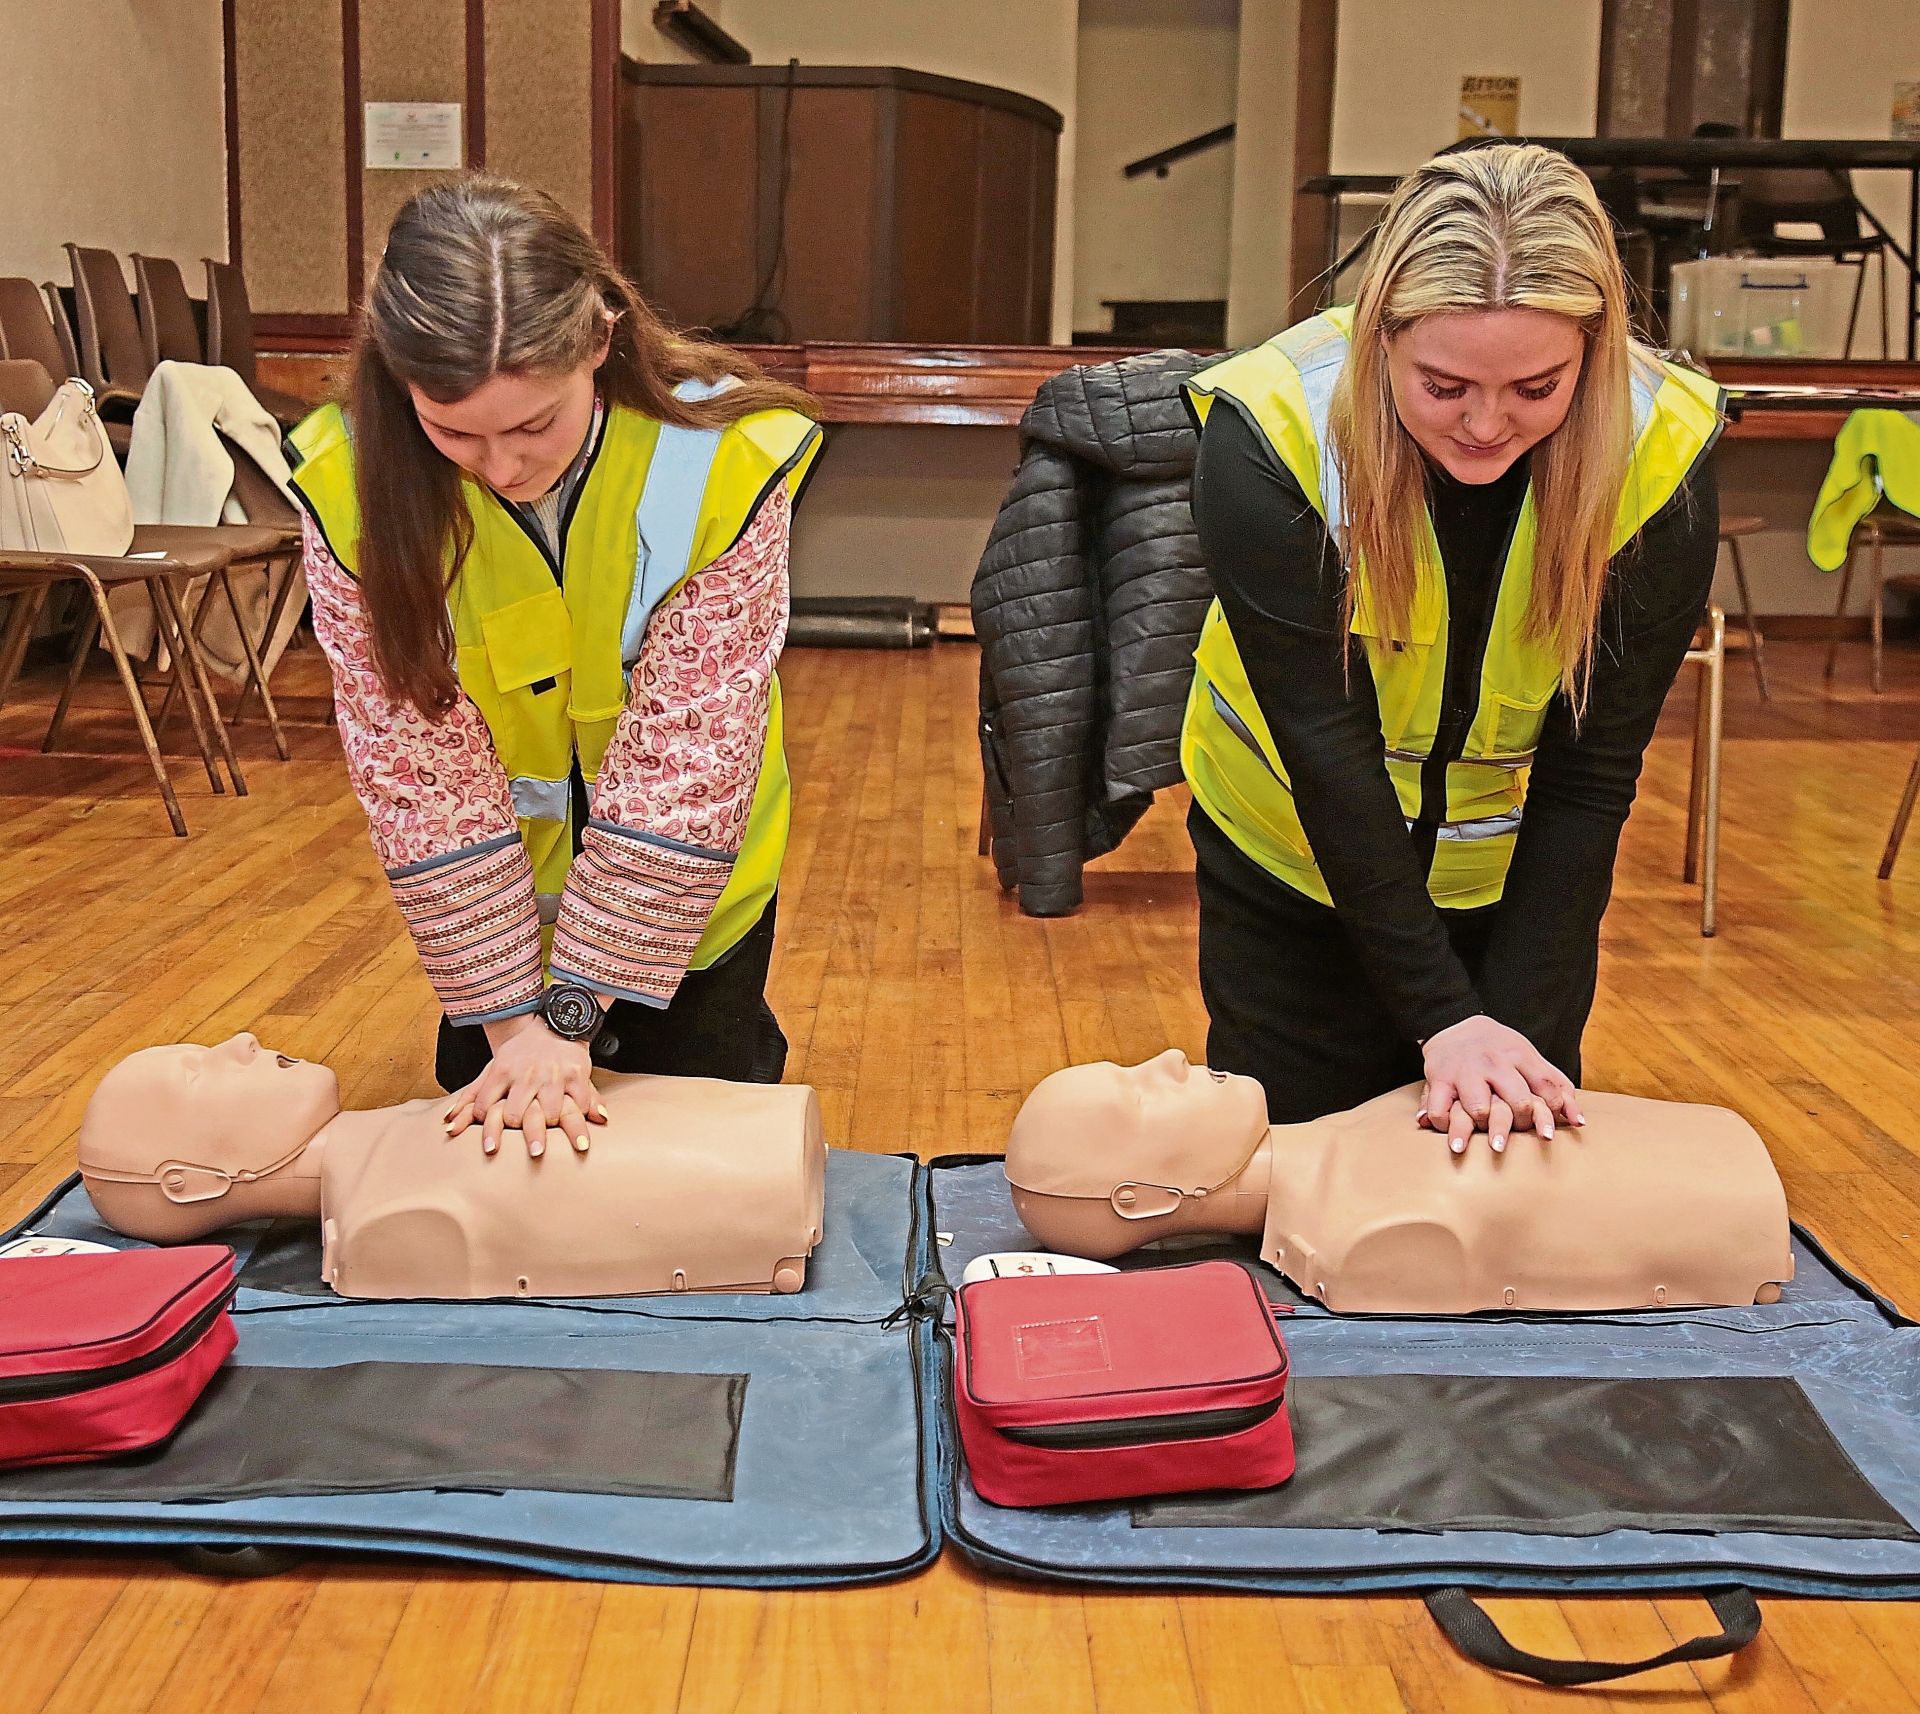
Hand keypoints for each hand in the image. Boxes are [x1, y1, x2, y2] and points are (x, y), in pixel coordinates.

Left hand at [441, 1013, 607, 1156]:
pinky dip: (579, 1118)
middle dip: (517, 1131)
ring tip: (549, 1134)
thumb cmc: (522, 1052)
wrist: (557, 1024)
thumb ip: (471, 1096)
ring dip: (549, 1128)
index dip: (487, 1127)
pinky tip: (576, 1124)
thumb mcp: (494, 1067)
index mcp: (502, 1071)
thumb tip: (448, 1124)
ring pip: (549, 1115)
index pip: (485, 1109)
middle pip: (514, 1117)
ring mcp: (553, 1076)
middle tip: (522, 1144)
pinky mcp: (577, 1075)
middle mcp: (526, 1074)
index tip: (493, 1140)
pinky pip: (579, 1105)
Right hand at [1418, 1014, 1584, 1155]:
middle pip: (1518, 1101)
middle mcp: (1493, 1062)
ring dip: (1484, 1129)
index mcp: (1519, 1054)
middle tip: (1519, 1134)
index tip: (1548, 1131)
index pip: (1546, 1086)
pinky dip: (1444, 1125)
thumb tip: (1579, 1122)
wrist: (1453, 1023)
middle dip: (1522, 1124)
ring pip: (1479, 1109)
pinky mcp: (1438, 1079)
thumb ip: (1557, 1087)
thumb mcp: (1530, 1059)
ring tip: (1486, 1139)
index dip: (1552, 1111)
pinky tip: (1450, 1131)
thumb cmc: (1499, 1050)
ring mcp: (1465, 1071)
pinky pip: (1440, 1109)